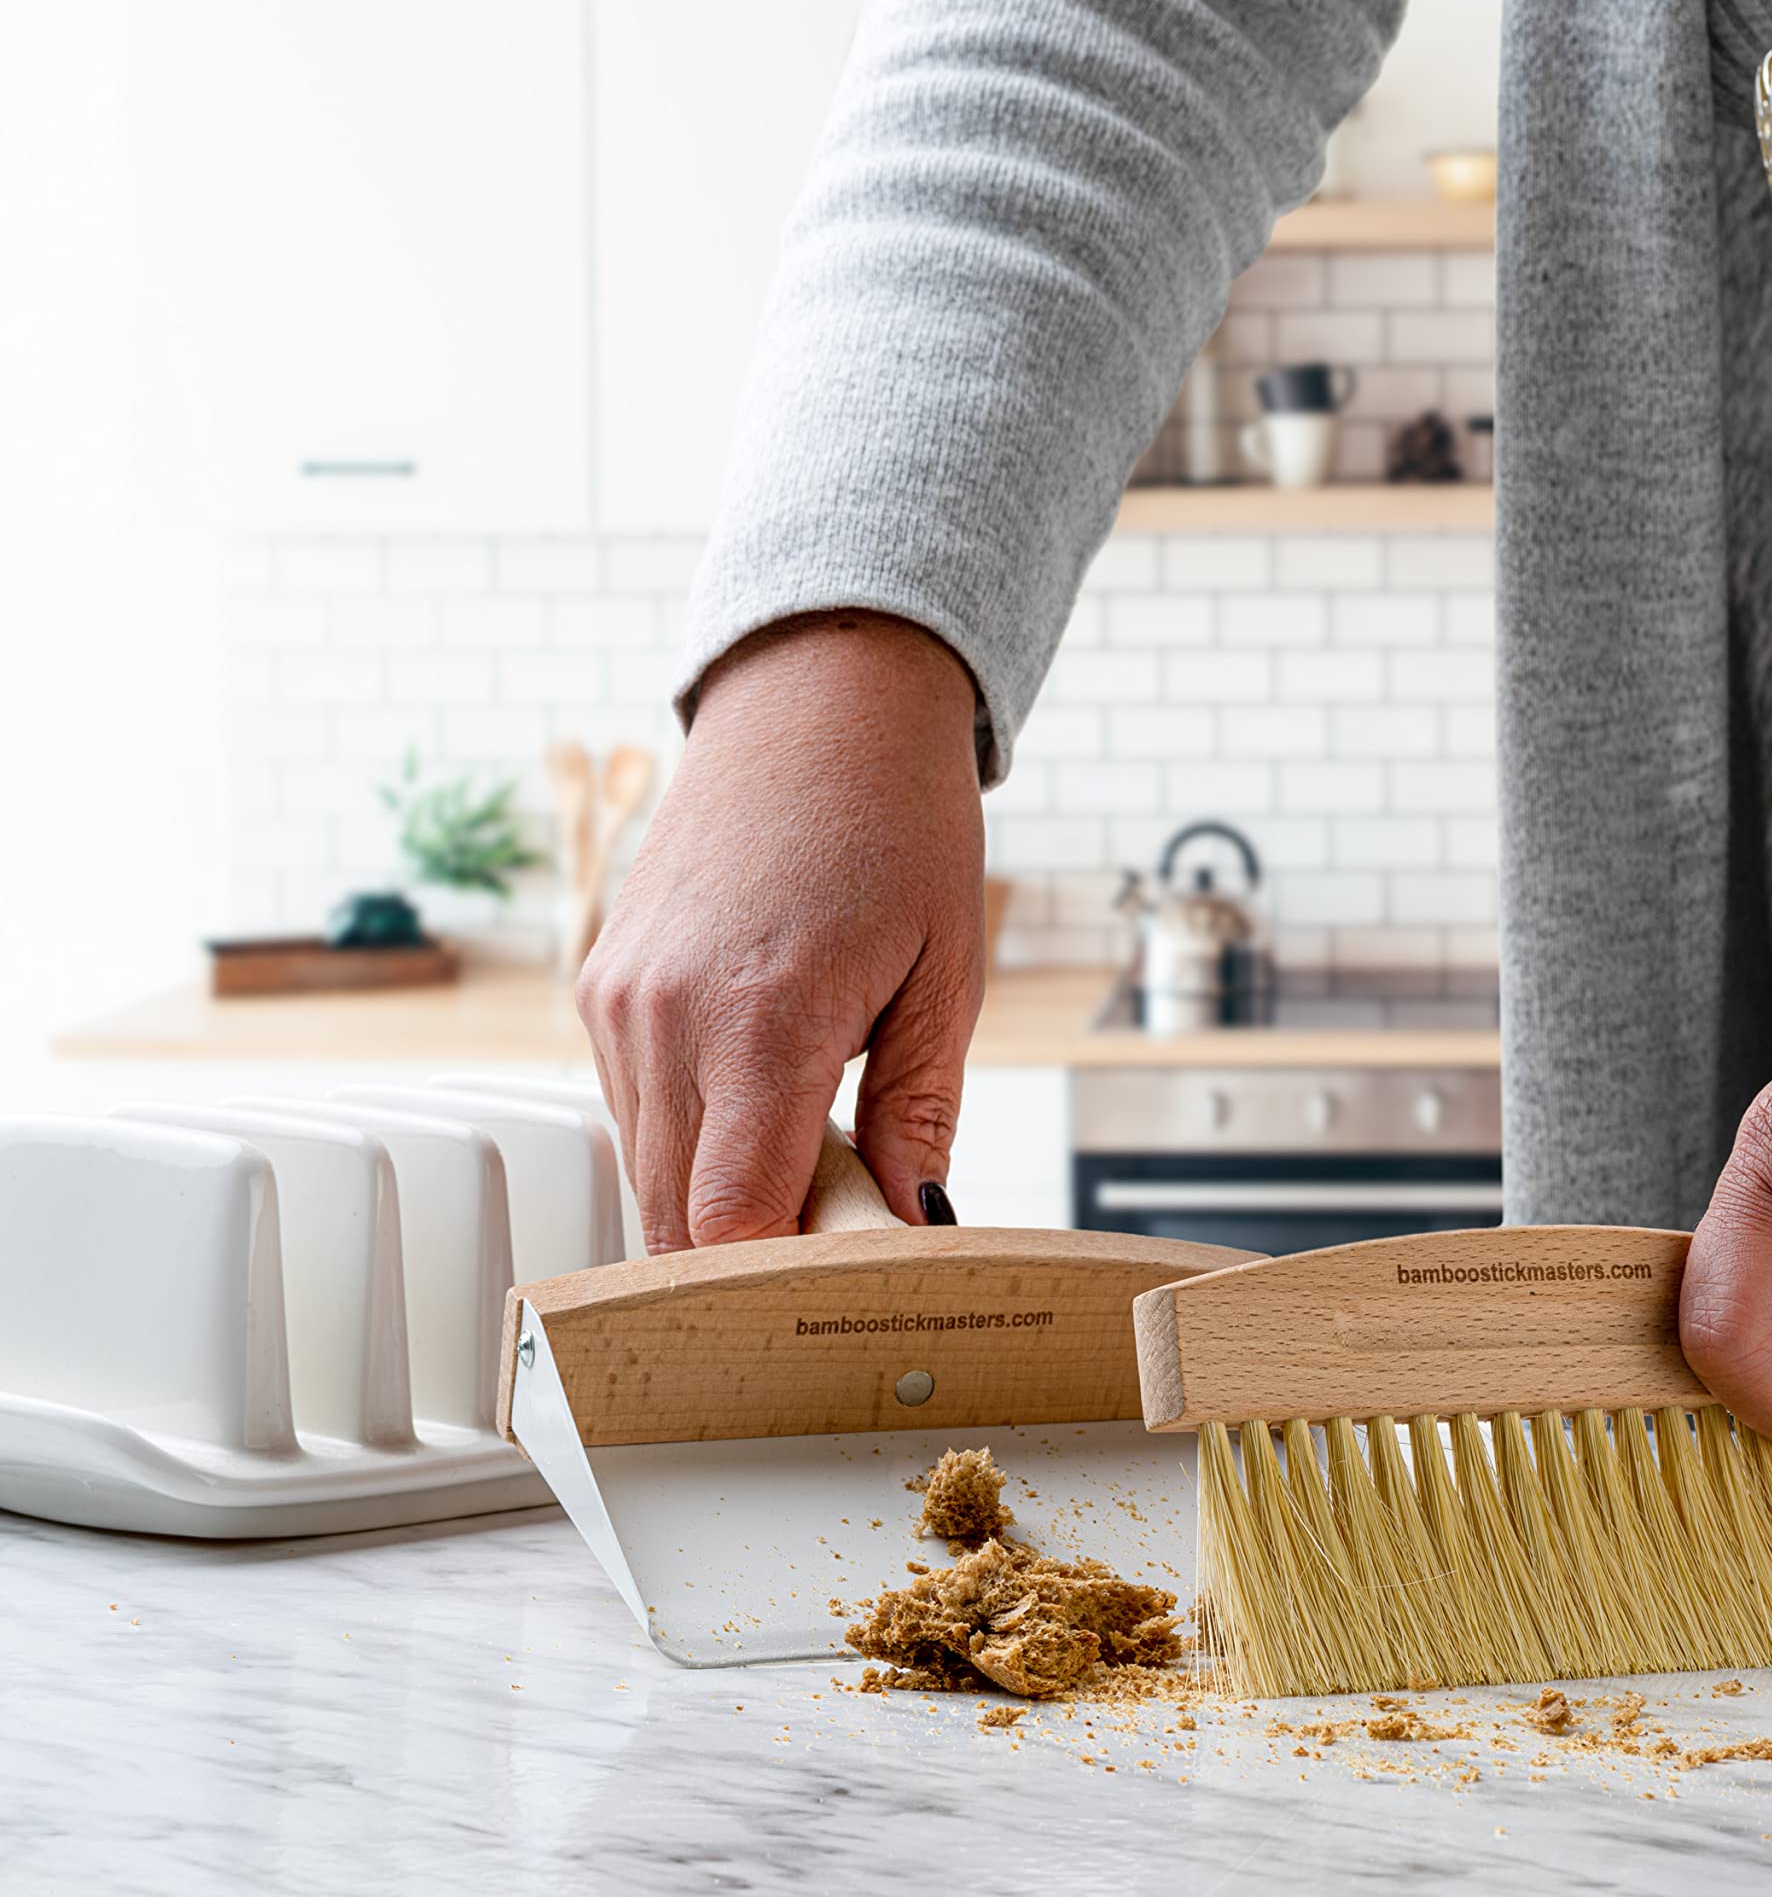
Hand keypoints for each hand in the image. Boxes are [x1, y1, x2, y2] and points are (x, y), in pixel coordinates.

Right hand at [578, 613, 984, 1250]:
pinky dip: (691, 1138)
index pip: (731, 1223)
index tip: (840, 1294)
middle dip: (752, 1256)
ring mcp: (618, 1002)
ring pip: (647, 1175)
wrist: (818, 703)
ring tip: (816, 1151)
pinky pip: (634, 1111)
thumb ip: (920, 1114)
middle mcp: (663, 1018)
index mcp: (761, 1020)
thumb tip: (914, 1224)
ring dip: (719, 1196)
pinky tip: (764, 1100)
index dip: (781, 1279)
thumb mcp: (945, 975)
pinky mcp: (601, 987)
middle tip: (844, 1238)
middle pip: (676, 1221)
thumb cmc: (897, 820)